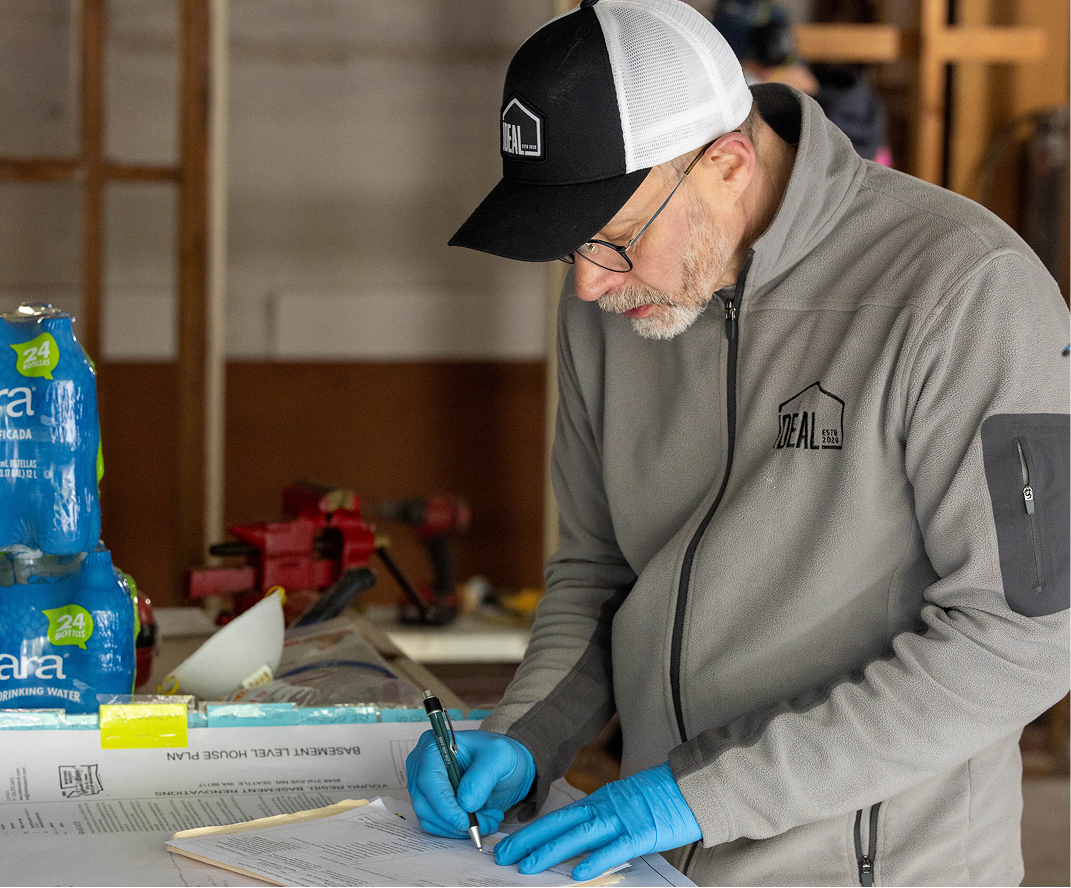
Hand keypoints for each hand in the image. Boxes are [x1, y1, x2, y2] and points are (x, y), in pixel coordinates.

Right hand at [406, 729, 535, 838]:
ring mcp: (423, 786)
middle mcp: (421, 766)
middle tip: (485, 823)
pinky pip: (435, 825)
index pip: (428, 779)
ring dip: (458, 828)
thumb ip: (482, 778)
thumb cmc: (499, 755)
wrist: (504, 767)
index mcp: (433, 746)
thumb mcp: (499, 757)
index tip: (464, 822)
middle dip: (455, 820)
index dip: (444, 804)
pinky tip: (480, 821)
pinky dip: (457, 830)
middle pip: (424, 802)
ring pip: (429, 818)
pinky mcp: (429, 803)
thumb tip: (465, 804)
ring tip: (489, 820)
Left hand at [494, 762, 700, 881]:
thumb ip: (604, 817)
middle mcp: (604, 808)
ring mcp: (622, 819)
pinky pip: (615, 849)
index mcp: (600, 801)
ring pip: (579, 836)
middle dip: (528, 841)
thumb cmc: (662, 796)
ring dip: (551, 851)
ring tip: (527, 866)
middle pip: (559, 824)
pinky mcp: (642, 833)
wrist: (693, 784)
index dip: (531, 831)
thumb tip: (582, 840)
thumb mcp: (625, 802)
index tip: (509, 844)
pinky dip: (595, 860)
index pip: (558, 817)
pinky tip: (578, 872)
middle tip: (502, 856)